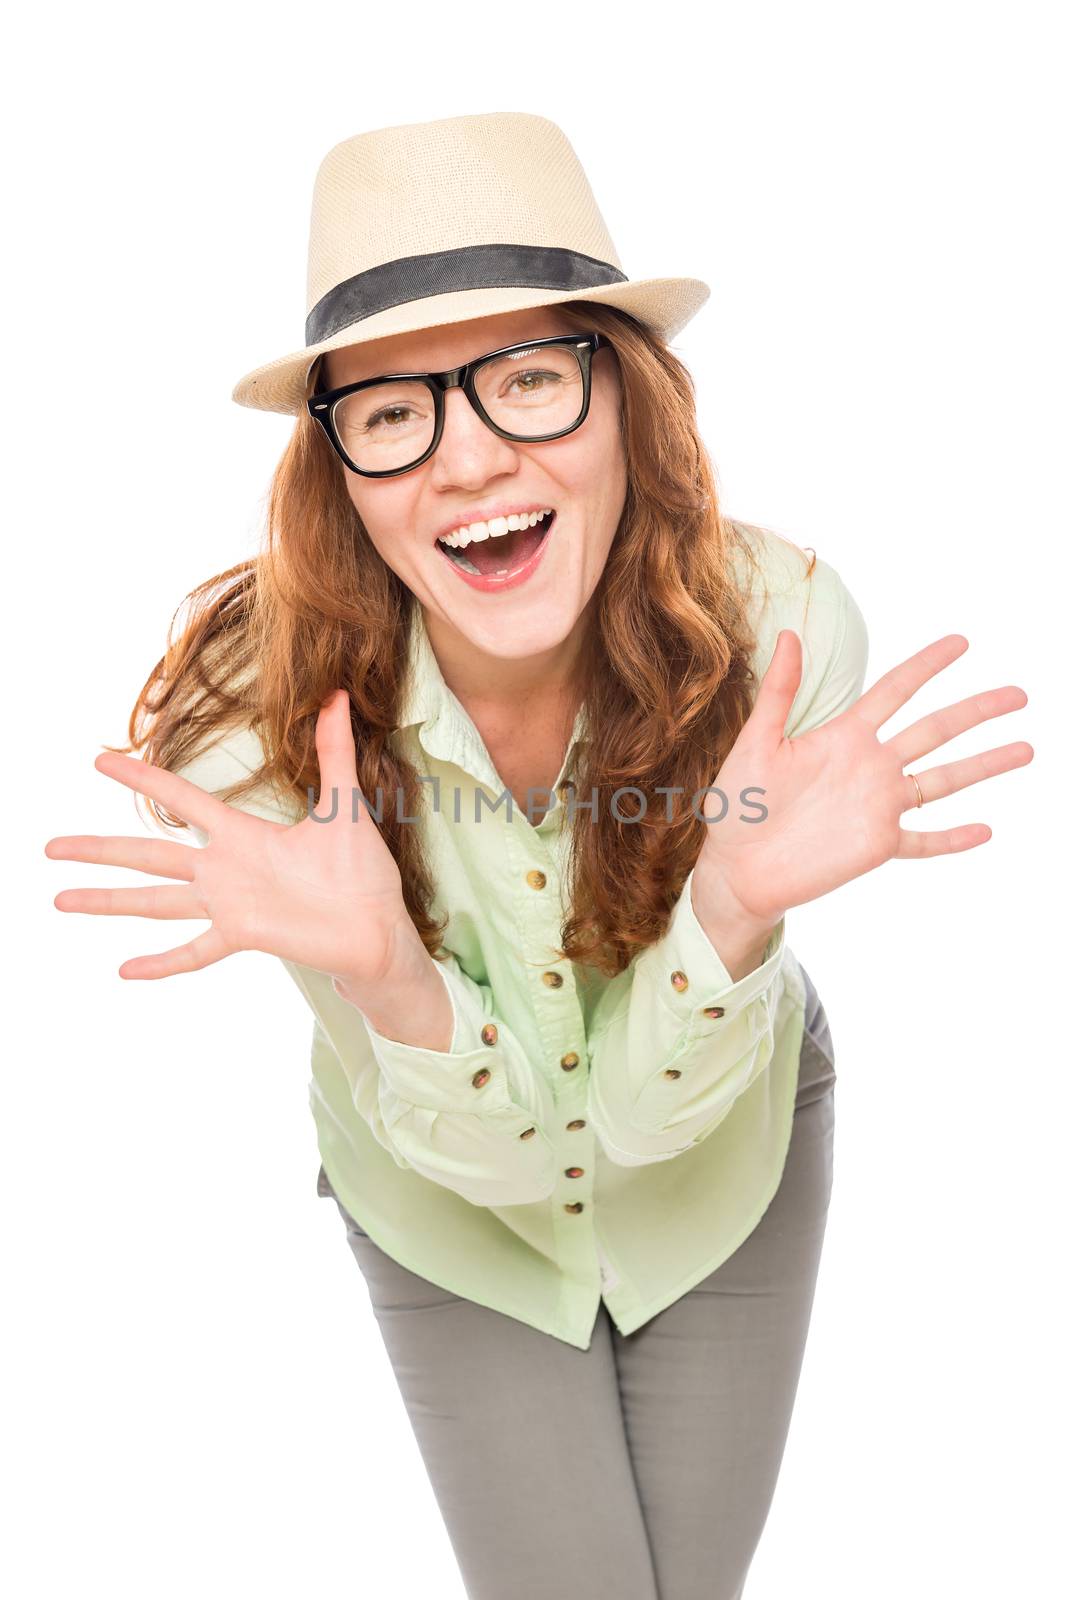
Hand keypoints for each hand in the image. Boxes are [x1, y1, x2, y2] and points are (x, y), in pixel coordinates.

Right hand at [44, 689, 415, 986]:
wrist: (380, 927)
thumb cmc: (362, 871)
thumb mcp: (344, 805)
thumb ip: (334, 751)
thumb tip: (339, 695)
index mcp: (242, 835)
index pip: (179, 800)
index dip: (141, 781)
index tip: (100, 762)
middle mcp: (225, 870)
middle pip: (148, 854)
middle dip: (98, 849)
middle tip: (49, 846)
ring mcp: (230, 905)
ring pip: (155, 901)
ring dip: (108, 902)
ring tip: (60, 900)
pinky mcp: (244, 935)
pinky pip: (194, 951)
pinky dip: (162, 962)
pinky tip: (123, 969)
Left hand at [693, 631, 1033, 926]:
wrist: (734, 868)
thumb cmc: (738, 805)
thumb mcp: (757, 742)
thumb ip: (778, 692)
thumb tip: (787, 634)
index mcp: (843, 736)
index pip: (895, 691)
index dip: (927, 666)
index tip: (961, 642)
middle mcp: (870, 766)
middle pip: (935, 730)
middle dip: (977, 711)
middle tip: (1019, 694)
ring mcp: (878, 807)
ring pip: (942, 781)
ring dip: (984, 766)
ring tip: (1026, 748)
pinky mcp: (876, 846)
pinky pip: (923, 843)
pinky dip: (953, 838)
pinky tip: (985, 829)